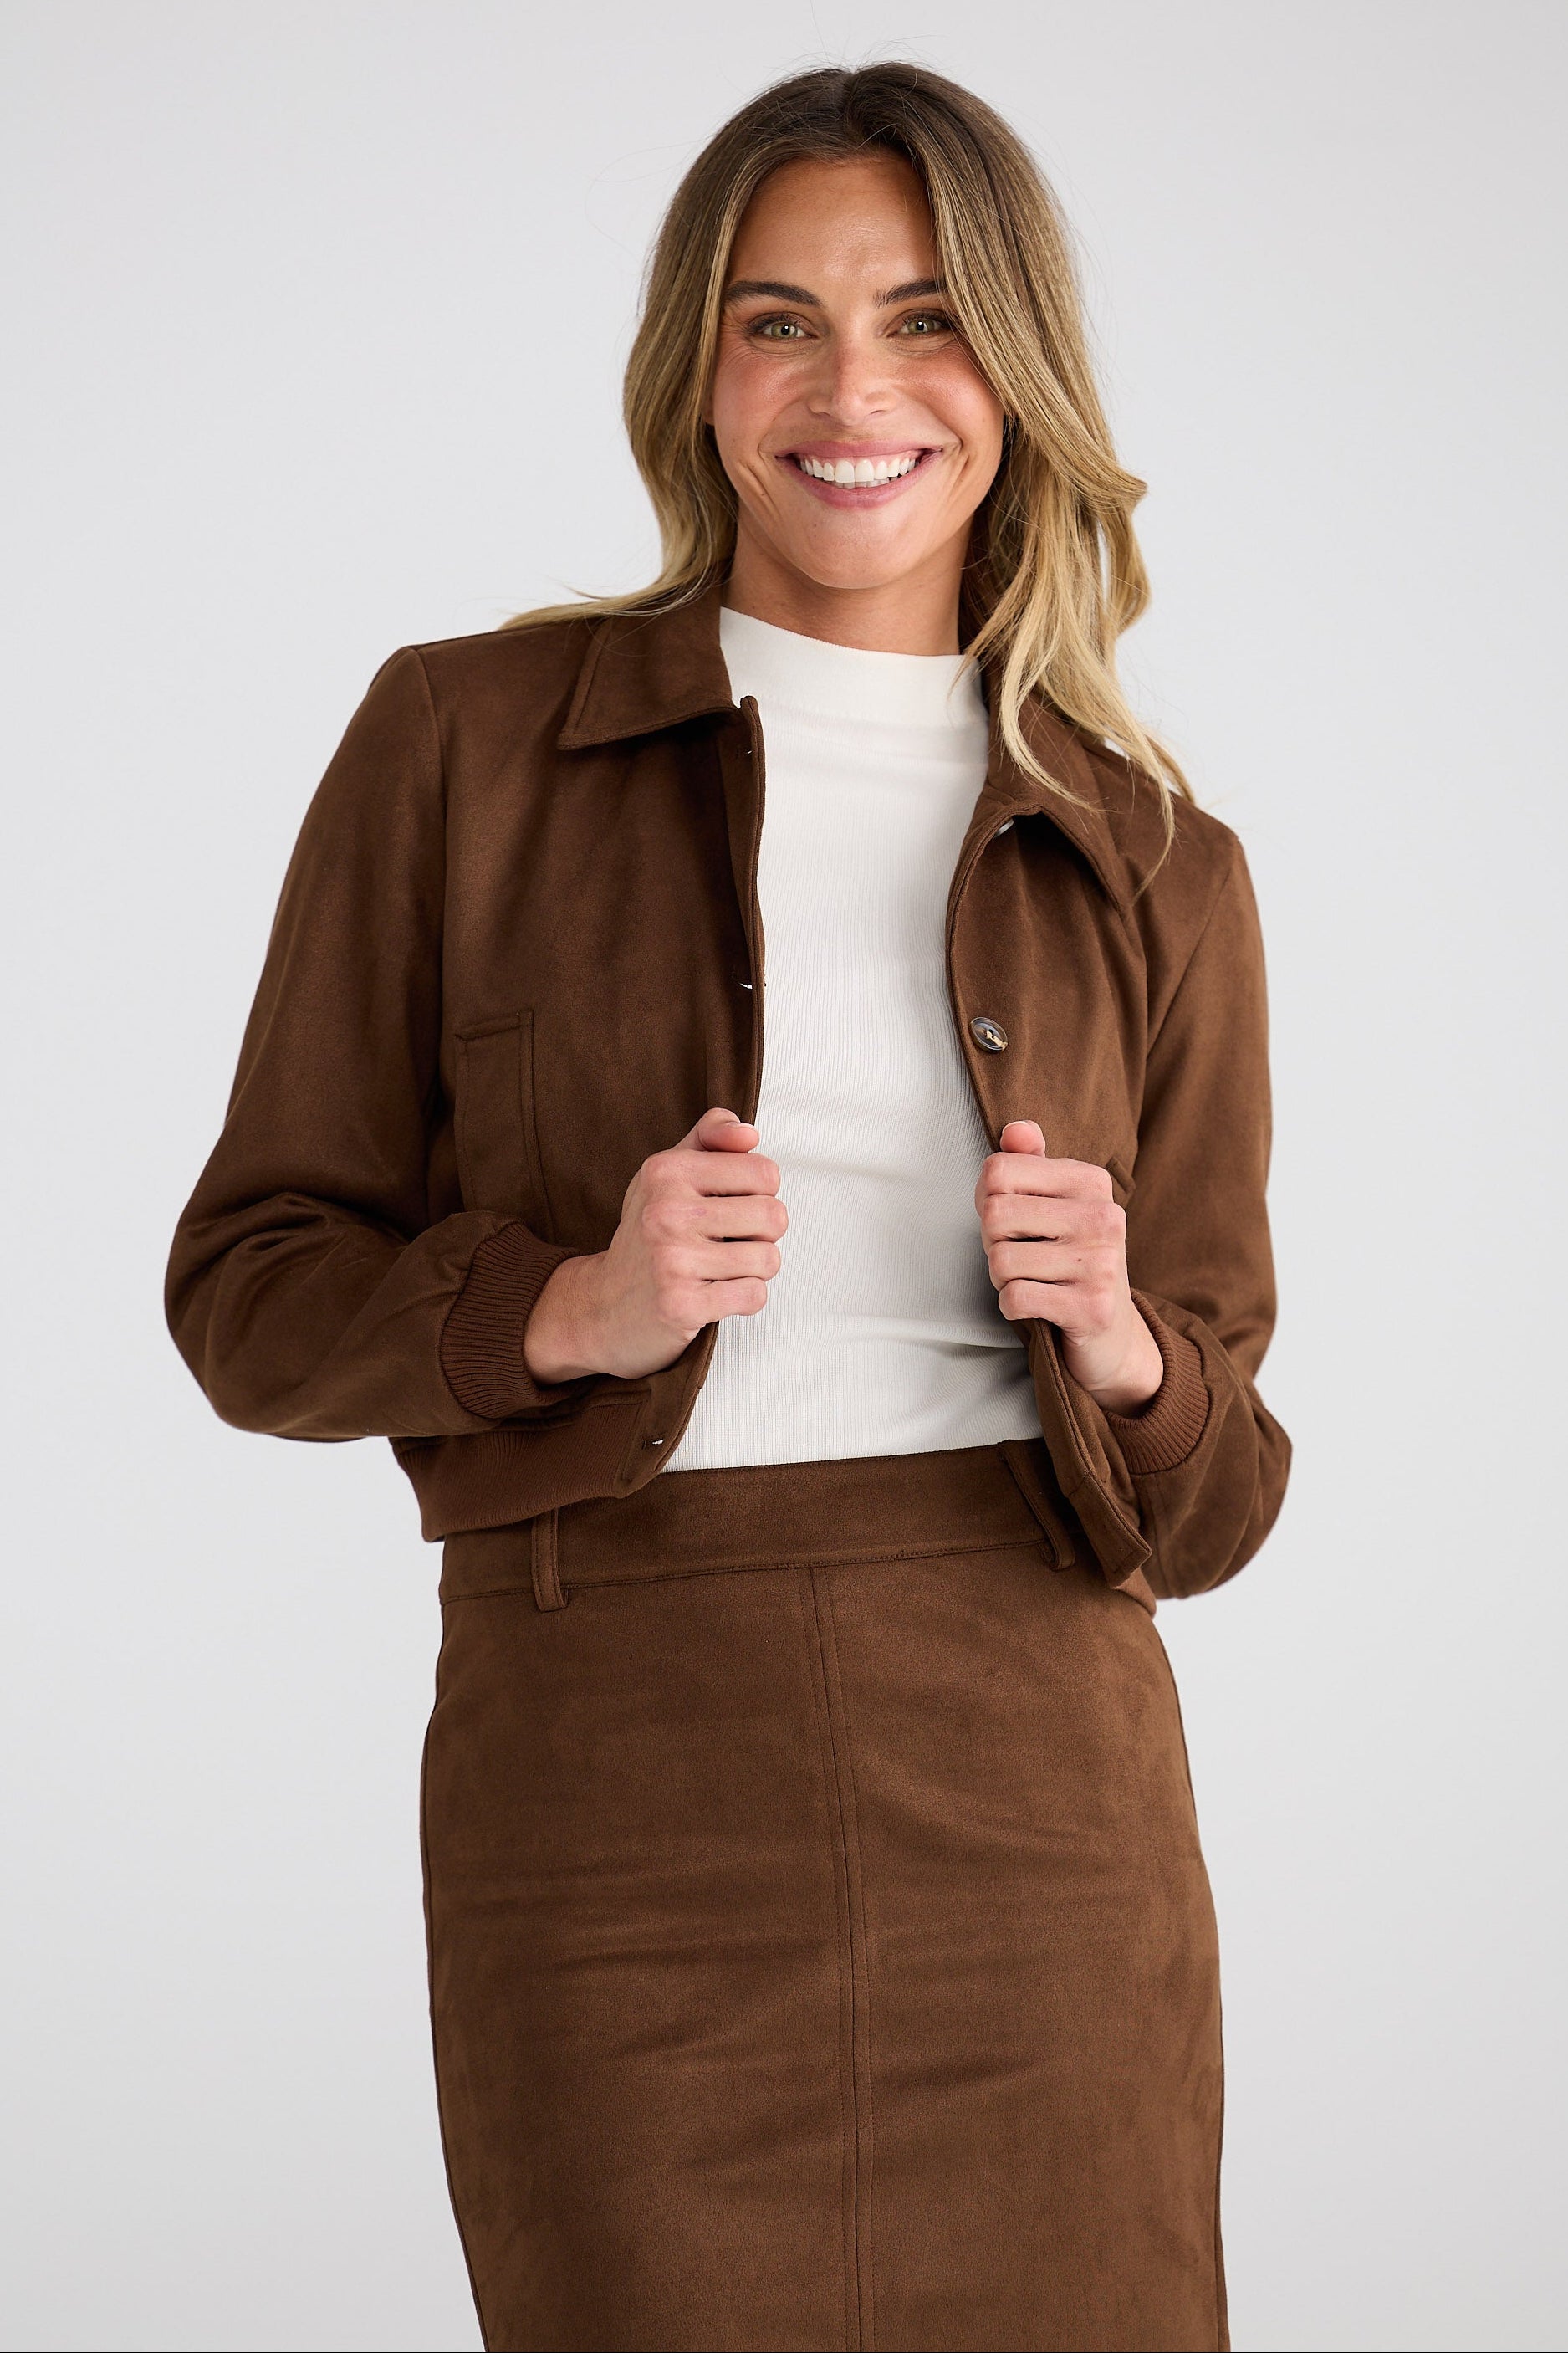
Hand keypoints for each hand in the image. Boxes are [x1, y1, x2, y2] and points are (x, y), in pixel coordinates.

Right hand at [523, 1107, 786, 1382]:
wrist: (603, 1303)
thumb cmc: (647, 1234)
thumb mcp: (667, 1174)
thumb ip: (710, 1138)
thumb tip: (748, 1134)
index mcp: (666, 1171)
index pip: (765, 1173)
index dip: (760, 1194)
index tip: (731, 1206)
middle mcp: (665, 1212)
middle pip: (773, 1216)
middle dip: (762, 1235)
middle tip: (729, 1242)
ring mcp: (672, 1260)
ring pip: (768, 1259)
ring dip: (754, 1270)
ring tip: (720, 1268)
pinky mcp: (681, 1305)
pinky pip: (754, 1295)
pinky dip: (744, 1299)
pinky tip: (716, 1293)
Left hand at [976, 1120, 1162, 1414]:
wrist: (1112, 1331)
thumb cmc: (1071, 1258)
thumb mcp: (1056, 1204)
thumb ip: (1030, 1163)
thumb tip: (1016, 1129)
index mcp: (1091, 1181)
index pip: (998, 1170)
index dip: (986, 1200)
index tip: (1010, 1220)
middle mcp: (1103, 1216)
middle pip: (994, 1215)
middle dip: (992, 1243)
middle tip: (1020, 1255)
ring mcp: (1101, 1263)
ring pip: (1001, 1262)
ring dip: (1002, 1279)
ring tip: (1032, 1280)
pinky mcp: (1091, 1307)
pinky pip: (1015, 1298)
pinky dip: (1011, 1306)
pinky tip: (1037, 1304)